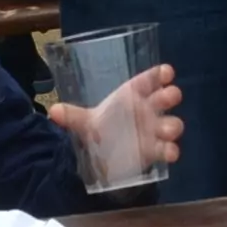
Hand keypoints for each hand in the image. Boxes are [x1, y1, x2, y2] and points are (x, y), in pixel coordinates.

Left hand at [50, 63, 184, 169]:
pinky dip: (171, 150)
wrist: (103, 153)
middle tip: (169, 97)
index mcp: (133, 95)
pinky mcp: (157, 150)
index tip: (166, 73)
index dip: (160, 74)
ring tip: (165, 130)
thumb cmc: (103, 127)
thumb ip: (73, 116)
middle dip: (171, 95)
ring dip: (172, 125)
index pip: (149, 80)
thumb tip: (53, 111)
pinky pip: (168, 148)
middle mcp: (149, 110)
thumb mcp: (86, 122)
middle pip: (167, 97)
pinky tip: (169, 153)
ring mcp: (155, 130)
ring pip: (172, 123)